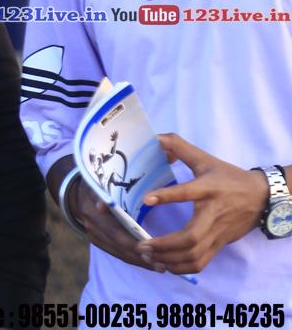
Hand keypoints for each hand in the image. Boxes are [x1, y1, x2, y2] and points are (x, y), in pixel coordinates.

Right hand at [70, 176, 164, 272]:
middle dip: (138, 254)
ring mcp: (93, 236)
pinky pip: (116, 253)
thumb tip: (101, 207)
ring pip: (118, 252)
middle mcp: (92, 226)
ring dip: (139, 261)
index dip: (129, 240)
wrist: (80, 195)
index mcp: (92, 211)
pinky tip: (148, 264)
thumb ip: (99, 194)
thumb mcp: (97, 184)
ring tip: (160, 267)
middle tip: (160, 263)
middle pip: (117, 244)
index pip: (112, 230)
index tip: (147, 247)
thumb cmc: (97, 186)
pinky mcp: (97, 242)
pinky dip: (133, 259)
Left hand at [138, 133, 269, 274]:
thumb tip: (153, 136)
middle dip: (164, 245)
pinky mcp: (220, 244)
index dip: (168, 196)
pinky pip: (201, 262)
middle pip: (191, 237)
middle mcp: (212, 214)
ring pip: (194, 255)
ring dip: (169, 259)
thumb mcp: (204, 158)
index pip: (189, 192)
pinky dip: (182, 267)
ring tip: (148, 255)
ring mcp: (217, 233)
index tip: (147, 199)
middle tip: (141, 244)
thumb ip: (177, 145)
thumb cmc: (228, 176)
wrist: (262, 197)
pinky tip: (164, 264)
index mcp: (208, 189)